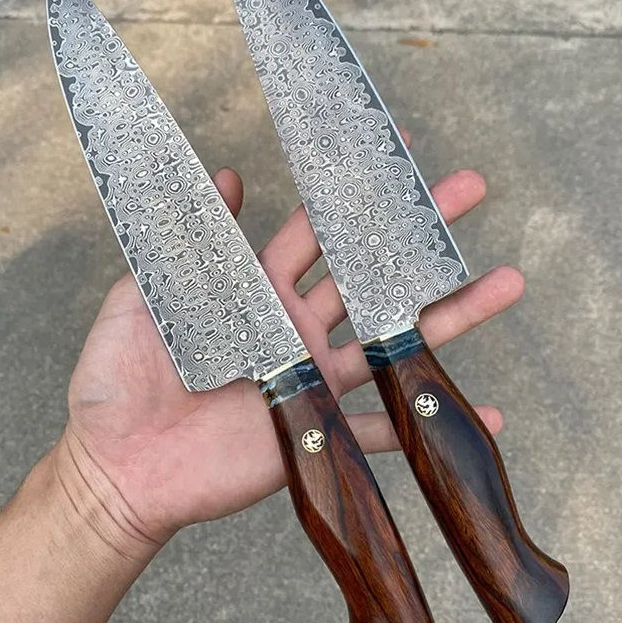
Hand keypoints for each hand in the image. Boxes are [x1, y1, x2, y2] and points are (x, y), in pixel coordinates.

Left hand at [58, 149, 523, 550]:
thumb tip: (221, 175)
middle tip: (468, 193)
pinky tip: (484, 414)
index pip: (314, 231)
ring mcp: (313, 381)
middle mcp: (296, 331)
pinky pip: (383, 431)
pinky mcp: (317, 433)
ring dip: (450, 316)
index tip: (386, 154)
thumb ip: (183, 244)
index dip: (347, 194)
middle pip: (369, 276)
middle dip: (418, 236)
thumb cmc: (118, 384)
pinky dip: (426, 425)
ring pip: (393, 344)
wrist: (117, 468)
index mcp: (257, 295)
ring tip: (504, 283)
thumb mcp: (142, 298)